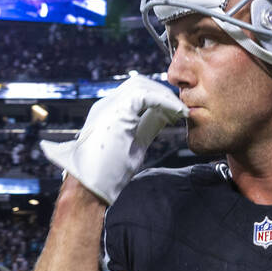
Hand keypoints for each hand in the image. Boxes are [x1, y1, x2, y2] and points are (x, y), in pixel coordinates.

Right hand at [40, 76, 186, 204]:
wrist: (91, 186)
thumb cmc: (109, 174)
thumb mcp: (135, 144)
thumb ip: (147, 127)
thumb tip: (165, 116)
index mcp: (109, 112)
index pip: (136, 94)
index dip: (157, 99)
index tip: (175, 113)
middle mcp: (107, 105)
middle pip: (139, 84)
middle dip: (162, 93)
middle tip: (180, 109)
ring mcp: (109, 106)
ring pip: (142, 86)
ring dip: (165, 96)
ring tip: (181, 110)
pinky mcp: (117, 111)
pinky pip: (146, 96)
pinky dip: (164, 102)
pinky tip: (177, 112)